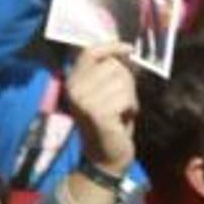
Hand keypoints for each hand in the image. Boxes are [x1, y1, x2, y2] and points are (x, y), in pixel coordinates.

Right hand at [65, 42, 137, 175]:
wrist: (104, 157)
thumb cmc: (109, 121)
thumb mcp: (104, 92)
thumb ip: (109, 71)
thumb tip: (126, 50)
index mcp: (72, 81)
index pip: (90, 52)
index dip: (111, 46)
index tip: (129, 48)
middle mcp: (74, 89)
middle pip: (113, 66)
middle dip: (126, 81)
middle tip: (121, 101)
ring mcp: (84, 101)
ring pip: (123, 82)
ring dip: (130, 97)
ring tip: (121, 111)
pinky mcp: (97, 114)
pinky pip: (126, 98)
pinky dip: (131, 108)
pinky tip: (123, 119)